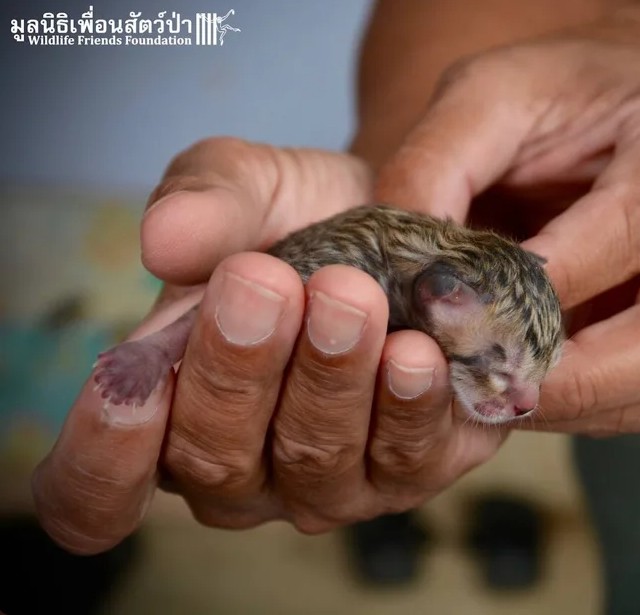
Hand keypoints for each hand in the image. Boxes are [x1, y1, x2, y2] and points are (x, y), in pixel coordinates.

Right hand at [32, 138, 505, 554]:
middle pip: (215, 462)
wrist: (405, 223)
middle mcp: (241, 473)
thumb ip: (204, 204)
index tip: (128, 384)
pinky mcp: (410, 470)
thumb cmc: (303, 220)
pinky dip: (408, 403)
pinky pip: (407, 458)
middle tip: (263, 281)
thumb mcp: (249, 187)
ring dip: (329, 377)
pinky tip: (415, 351)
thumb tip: (162, 238)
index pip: (97, 494)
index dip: (103, 459)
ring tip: (348, 295)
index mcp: (167, 421)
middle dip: (237, 370)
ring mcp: (328, 484)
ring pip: (314, 461)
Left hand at [370, 13, 639, 435]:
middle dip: (573, 377)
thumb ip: (437, 163)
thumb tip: (399, 269)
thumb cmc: (564, 91)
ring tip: (487, 394)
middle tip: (479, 386)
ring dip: (574, 404)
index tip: (458, 314)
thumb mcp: (489, 91)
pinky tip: (516, 388)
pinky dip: (580, 406)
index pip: (635, 224)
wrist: (630, 103)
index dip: (549, 281)